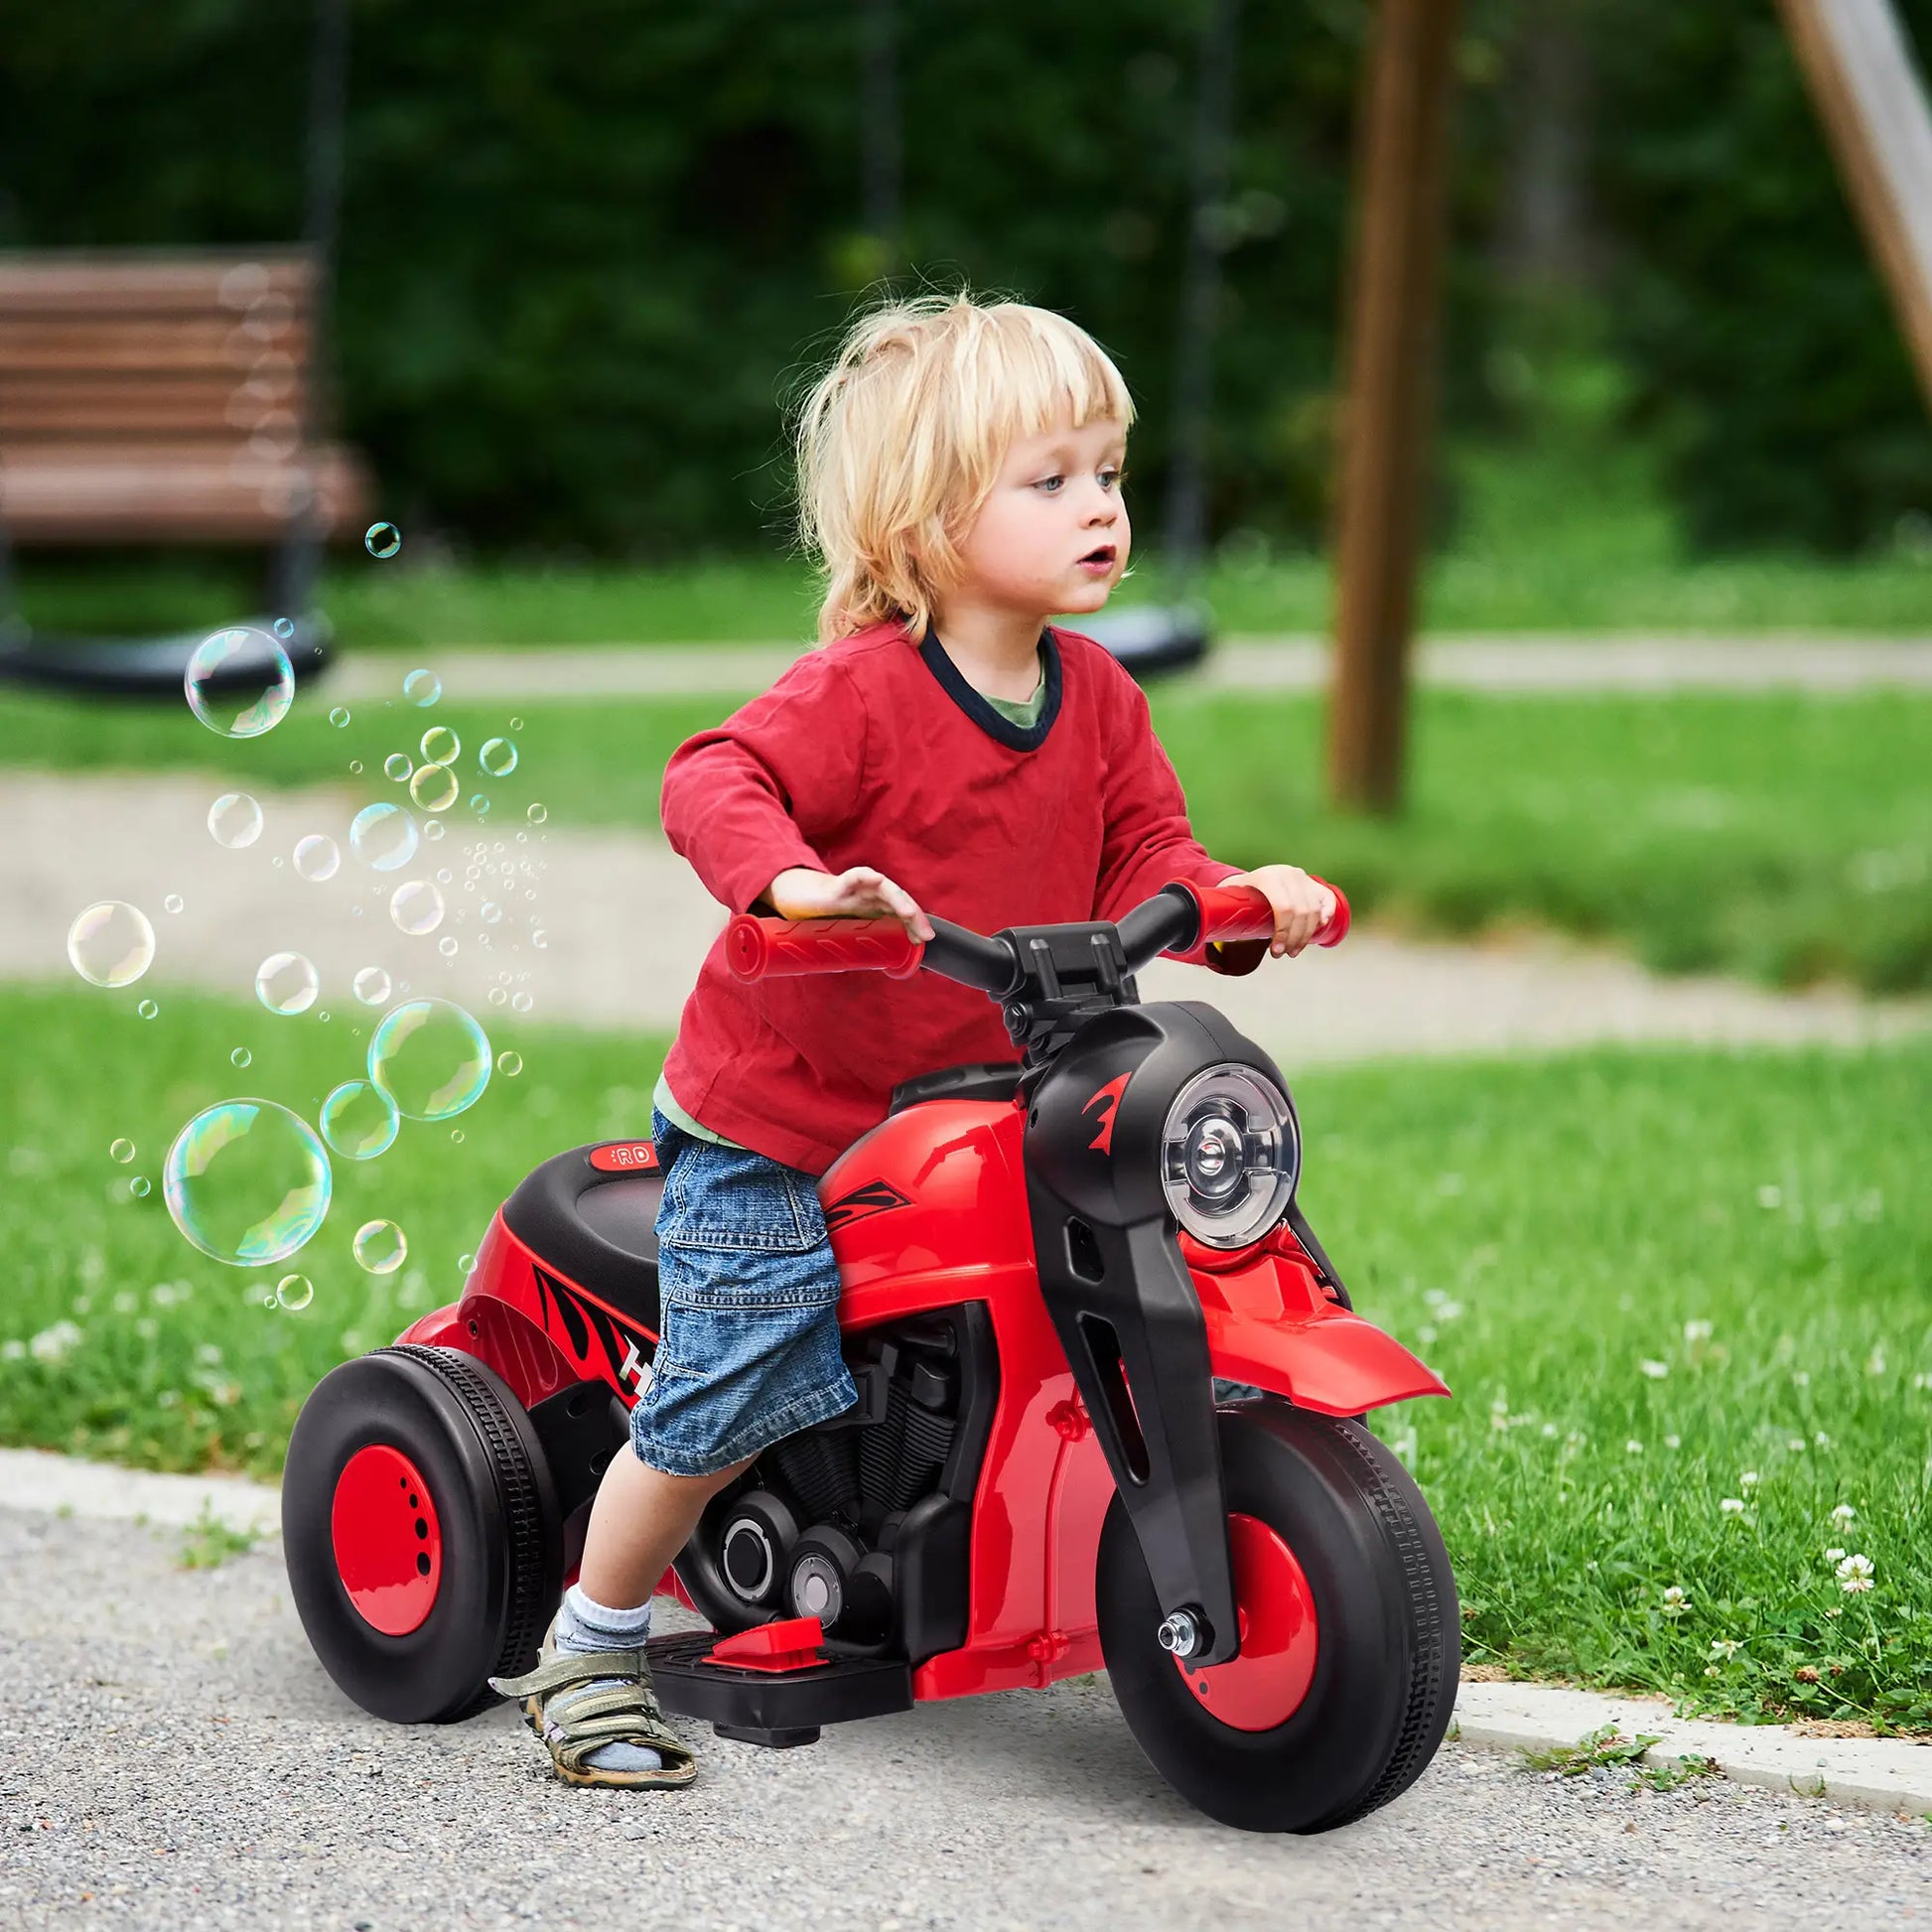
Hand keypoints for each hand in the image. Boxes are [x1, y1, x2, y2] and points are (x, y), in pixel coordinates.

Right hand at [765, 865, 935, 943]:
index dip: (915, 925)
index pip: (902, 914)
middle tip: (925, 934)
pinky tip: (876, 880)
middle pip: (900, 902)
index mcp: (877, 908)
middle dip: (915, 917)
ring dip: (898, 899)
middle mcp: (873, 895)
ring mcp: (859, 888)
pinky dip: (867, 877)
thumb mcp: (850, 934)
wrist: (801, 899)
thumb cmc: (828, 918)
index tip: (924, 941)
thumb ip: (862, 946)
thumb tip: (874, 967)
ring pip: (885, 888)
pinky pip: (856, 877)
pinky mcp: (841, 883)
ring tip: (908, 913)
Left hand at [1219, 865, 1336, 958]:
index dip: (1282, 933)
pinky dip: (1326, 915)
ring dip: (1306, 935)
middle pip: (1300, 913)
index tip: (1275, 951)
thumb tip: (1203, 933)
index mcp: (1267, 876)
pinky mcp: (1313, 883)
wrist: (1254, 880)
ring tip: (1294, 950)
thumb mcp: (1229, 901)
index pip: (1283, 908)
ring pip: (1313, 911)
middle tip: (1284, 953)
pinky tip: (1319, 928)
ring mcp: (1302, 877)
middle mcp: (1288, 874)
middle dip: (1293, 939)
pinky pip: (1326, 899)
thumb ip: (1218, 913)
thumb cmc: (1239, 896)